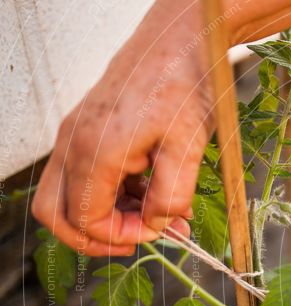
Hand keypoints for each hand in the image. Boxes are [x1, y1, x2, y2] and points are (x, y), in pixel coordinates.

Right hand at [32, 0, 211, 255]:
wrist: (181, 39)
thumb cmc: (185, 84)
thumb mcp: (189, 147)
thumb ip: (172, 195)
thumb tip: (158, 226)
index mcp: (95, 150)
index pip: (85, 219)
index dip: (120, 236)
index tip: (158, 231)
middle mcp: (74, 143)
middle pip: (56, 214)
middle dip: (96, 236)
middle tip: (141, 237)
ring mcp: (76, 134)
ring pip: (68, 196)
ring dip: (108, 214)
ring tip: (157, 211)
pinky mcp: (87, 128)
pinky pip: (84, 175)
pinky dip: (112, 192)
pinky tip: (152, 188)